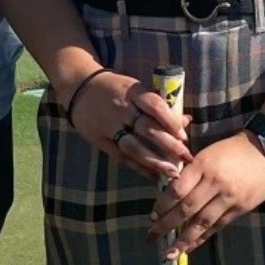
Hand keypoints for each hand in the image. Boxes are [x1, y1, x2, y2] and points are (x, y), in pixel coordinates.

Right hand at [70, 69, 192, 176]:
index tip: (183, 135)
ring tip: (172, 172)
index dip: (170, 121)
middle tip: (186, 157)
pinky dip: (138, 166)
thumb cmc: (116, 89)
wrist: (78, 89)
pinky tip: (153, 175)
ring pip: (133, 146)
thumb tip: (186, 120)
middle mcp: (121, 109)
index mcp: (132, 92)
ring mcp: (109, 126)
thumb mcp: (136, 89)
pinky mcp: (100, 140)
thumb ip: (159, 105)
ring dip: (154, 161)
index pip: (154, 105)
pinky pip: (121, 156)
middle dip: (168, 145)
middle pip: (146, 128)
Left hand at [152, 134, 264, 257]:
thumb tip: (171, 196)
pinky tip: (191, 247)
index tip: (153, 217)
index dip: (162, 206)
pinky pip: (217, 226)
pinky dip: (202, 238)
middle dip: (166, 225)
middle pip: (186, 208)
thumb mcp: (208, 154)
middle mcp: (215, 183)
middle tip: (151, 237)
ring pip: (201, 222)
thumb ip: (191, 173)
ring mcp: (229, 197)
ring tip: (170, 254)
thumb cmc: (232, 150)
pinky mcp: (240, 208)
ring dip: (183, 240)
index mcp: (203, 166)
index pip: (177, 190)